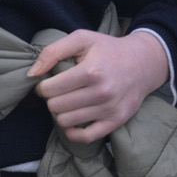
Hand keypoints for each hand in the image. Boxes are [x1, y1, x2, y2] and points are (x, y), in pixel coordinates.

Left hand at [28, 29, 170, 144]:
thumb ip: (53, 51)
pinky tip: (72, 121)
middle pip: (56, 107)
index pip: (50, 89)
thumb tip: (32, 74)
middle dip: (52, 99)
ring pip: (66, 122)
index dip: (43, 86)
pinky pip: (86, 137)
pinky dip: (73, 132)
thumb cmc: (108, 50)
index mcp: (91, 71)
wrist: (143, 63)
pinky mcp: (116, 121)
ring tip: (68, 102)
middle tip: (59, 91)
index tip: (48, 82)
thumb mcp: (82, 39)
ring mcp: (109, 109)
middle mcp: (101, 92)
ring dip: (61, 113)